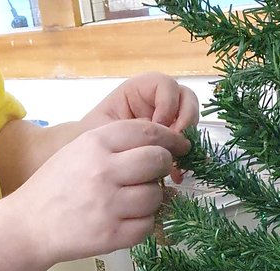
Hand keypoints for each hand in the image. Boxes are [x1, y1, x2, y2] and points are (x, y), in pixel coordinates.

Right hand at [14, 120, 190, 263]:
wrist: (30, 225)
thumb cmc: (56, 186)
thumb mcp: (80, 150)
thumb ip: (116, 144)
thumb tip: (159, 145)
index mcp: (95, 144)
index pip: (147, 131)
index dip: (170, 138)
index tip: (180, 146)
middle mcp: (103, 172)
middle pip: (157, 161)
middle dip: (164, 167)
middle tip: (157, 174)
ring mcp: (108, 206)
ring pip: (155, 196)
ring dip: (152, 199)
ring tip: (133, 201)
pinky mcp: (111, 236)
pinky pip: (147, 226)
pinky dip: (143, 224)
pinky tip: (128, 221)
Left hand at [79, 73, 198, 182]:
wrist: (88, 162)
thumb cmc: (91, 139)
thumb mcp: (105, 130)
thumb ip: (131, 129)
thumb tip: (160, 134)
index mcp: (138, 90)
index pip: (165, 85)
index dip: (168, 103)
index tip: (160, 125)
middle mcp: (156, 102)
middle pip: (186, 98)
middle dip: (185, 121)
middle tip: (176, 144)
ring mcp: (166, 121)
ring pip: (191, 120)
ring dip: (187, 140)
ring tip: (176, 160)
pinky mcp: (170, 143)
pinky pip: (186, 144)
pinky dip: (184, 158)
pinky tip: (175, 175)